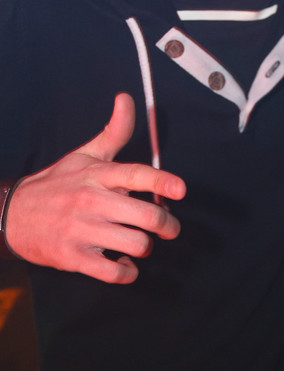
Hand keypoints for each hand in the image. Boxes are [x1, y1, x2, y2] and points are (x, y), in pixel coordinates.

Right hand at [4, 94, 185, 282]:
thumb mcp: (85, 155)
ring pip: (136, 244)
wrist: (13, 215)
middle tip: (169, 228)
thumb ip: (114, 131)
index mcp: (97, 175)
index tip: (180, 190)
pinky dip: (126, 272)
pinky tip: (124, 264)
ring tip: (140, 243)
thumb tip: (126, 98)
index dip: (162, 181)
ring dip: (145, 247)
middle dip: (167, 225)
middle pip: (146, 216)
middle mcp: (91, 201)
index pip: (135, 174)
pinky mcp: (73, 257)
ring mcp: (81, 230)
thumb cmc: (58, 183)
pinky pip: (113, 272)